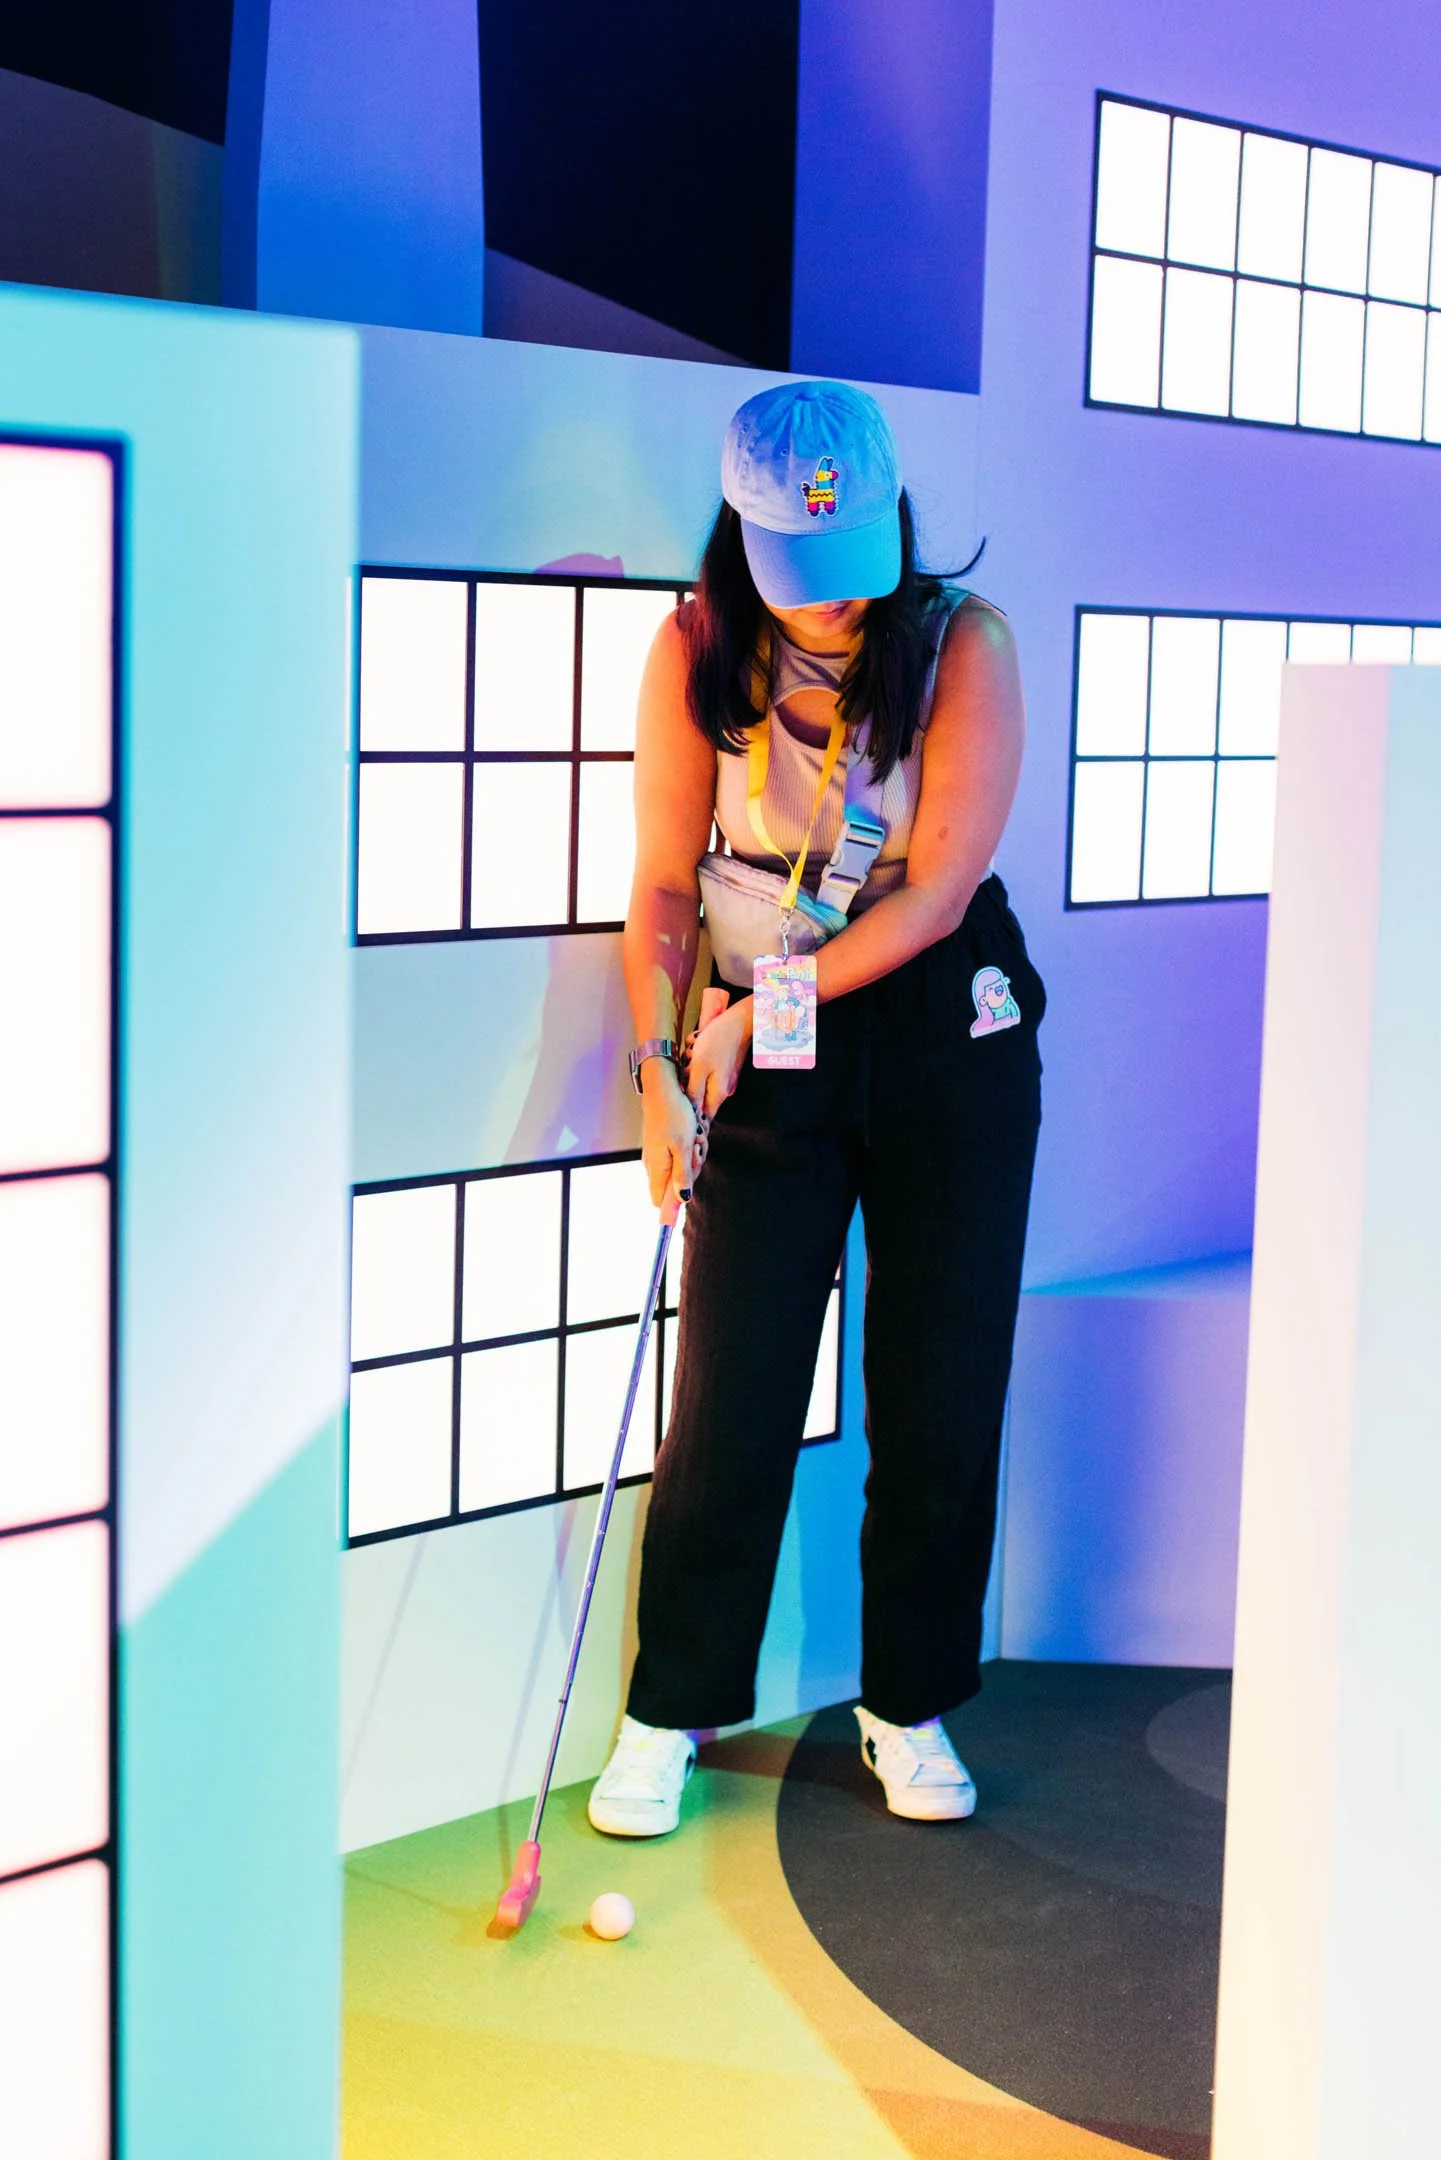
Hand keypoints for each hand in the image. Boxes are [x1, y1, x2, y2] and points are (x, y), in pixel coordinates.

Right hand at [640, 1059, 703, 1226]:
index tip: (684, 1201)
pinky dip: (690, 1145)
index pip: (661, 1202)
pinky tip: (692, 1130)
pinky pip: (681, 1154)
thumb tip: (682, 1200)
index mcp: (657, 1169)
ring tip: (695, 1134)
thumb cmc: (673, 1115)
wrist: (663, 1089)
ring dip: (694, 1154)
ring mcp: (658, 1154)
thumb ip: (682, 1175)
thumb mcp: (683, 1146)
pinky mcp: (664, 1144)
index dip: (673, 1207)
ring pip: (682, 1168)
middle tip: (696, 1148)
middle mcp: (654, 1165)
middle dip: (692, 1170)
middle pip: (677, 1185)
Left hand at [684, 997, 753, 1120]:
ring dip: (691, 1068)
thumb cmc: (720, 1041)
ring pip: (698, 1081)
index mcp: (718, 1093)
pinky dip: (697, 1060)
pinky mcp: (723, 1067)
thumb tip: (689, 1112)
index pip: (703, 1117)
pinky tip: (698, 1047)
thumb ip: (694, 1092)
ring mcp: (724, 1078)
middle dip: (687, 1082)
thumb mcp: (700, 1067)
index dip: (689, 1114)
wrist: (740, 1020)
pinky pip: (704, 1070)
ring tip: (693, 1052)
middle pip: (698, 1097)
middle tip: (687, 1065)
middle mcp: (723, 1090)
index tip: (680, 1099)